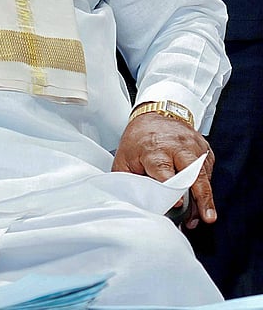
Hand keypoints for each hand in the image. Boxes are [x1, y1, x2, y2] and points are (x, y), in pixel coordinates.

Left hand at [112, 112, 215, 228]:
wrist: (155, 114)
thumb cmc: (138, 140)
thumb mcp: (124, 159)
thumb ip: (129, 181)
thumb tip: (134, 202)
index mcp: (154, 149)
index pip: (165, 171)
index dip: (172, 188)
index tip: (179, 203)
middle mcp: (177, 147)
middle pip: (193, 173)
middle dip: (202, 196)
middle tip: (207, 216)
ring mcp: (194, 147)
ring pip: (204, 176)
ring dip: (205, 198)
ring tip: (203, 216)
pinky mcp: (205, 149)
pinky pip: (208, 172)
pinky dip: (205, 188)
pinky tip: (201, 200)